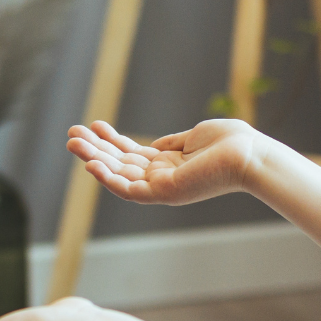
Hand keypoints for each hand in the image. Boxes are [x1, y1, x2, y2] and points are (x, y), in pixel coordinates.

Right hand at [67, 119, 262, 205]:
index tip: (93, 126)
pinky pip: (129, 189)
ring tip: (71, 142)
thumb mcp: (194, 137)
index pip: (132, 155)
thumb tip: (155, 145)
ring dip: (94, 159)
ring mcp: (162, 188)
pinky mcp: (165, 193)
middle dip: (95, 149)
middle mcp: (163, 179)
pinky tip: (92, 164)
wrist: (250, 154)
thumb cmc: (232, 143)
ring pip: (119, 176)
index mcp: (170, 165)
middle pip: (120, 164)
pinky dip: (109, 178)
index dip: (111, 142)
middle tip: (71, 134)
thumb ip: (173, 143)